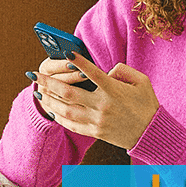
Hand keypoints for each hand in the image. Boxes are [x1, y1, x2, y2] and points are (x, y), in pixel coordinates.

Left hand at [34, 53, 159, 149]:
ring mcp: (97, 120)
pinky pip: (72, 125)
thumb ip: (122, 70)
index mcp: (113, 90)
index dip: (78, 61)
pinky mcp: (95, 132)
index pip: (91, 72)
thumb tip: (105, 70)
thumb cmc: (147, 104)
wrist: (151, 134)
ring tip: (38, 92)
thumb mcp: (141, 81)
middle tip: (34, 74)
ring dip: (49, 100)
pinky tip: (51, 110)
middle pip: (68, 92)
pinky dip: (59, 117)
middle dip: (48, 82)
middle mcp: (102, 105)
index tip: (65, 52)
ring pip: (65, 110)